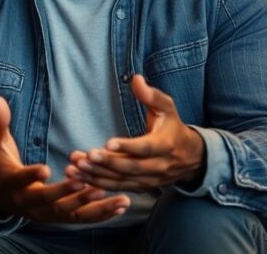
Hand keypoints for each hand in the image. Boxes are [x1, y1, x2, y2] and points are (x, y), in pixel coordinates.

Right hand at [0, 96, 129, 223]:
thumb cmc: (0, 163)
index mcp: (11, 183)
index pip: (20, 180)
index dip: (31, 175)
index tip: (46, 168)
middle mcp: (27, 202)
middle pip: (48, 201)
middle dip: (68, 193)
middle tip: (89, 184)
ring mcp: (43, 213)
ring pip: (69, 214)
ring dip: (93, 207)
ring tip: (117, 199)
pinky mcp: (57, 217)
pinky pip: (79, 219)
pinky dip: (100, 214)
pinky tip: (120, 206)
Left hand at [65, 75, 204, 192]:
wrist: (190, 158)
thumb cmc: (173, 128)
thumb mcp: (167, 109)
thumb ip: (152, 95)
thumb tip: (136, 79)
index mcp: (165, 145)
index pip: (146, 148)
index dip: (127, 147)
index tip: (107, 143)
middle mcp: (158, 166)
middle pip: (131, 168)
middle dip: (108, 163)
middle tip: (86, 156)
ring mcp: (149, 180)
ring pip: (122, 180)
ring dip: (98, 175)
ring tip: (76, 167)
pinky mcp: (140, 187)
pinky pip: (118, 187)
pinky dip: (98, 184)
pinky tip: (80, 177)